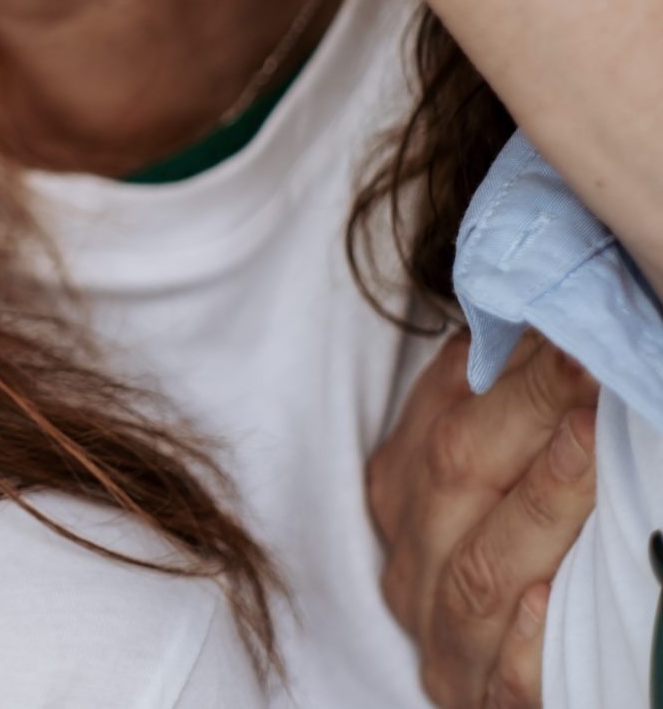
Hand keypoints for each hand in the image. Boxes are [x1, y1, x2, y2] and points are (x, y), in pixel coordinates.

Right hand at [368, 331, 599, 707]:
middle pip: (455, 478)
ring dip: (539, 502)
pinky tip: (546, 598)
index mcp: (404, 499)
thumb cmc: (510, 562)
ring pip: (480, 571)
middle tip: (587, 357)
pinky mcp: (484, 701)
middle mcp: (414, 564)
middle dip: (526, 410)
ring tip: (589, 441)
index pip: (443, 418)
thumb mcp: (488, 485)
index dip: (501, 369)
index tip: (563, 323)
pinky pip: (504, 674)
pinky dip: (522, 637)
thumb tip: (538, 329)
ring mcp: (446, 640)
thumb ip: (501, 422)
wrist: (506, 674)